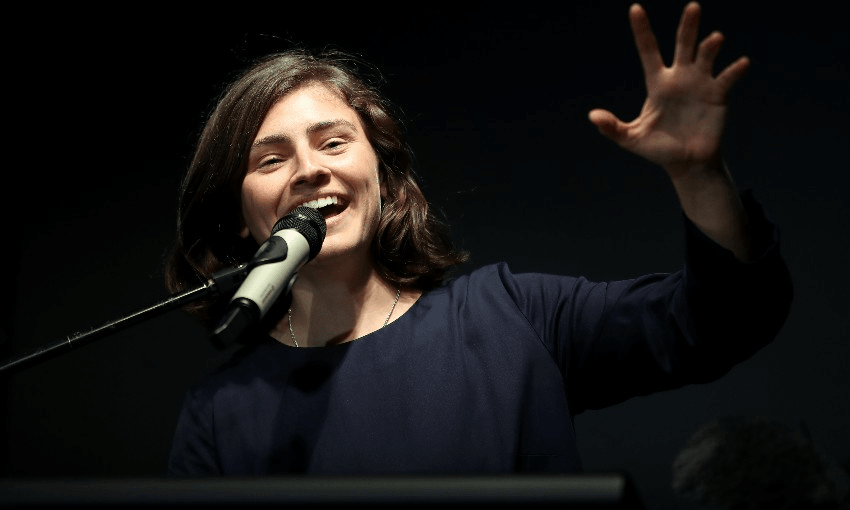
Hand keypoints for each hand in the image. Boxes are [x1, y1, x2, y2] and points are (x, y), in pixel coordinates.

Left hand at [589, 2, 748, 177]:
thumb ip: (612, 127)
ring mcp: (700, 83)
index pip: (648, 50)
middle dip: (688, 26)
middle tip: (692, 7)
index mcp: (657, 83)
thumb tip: (592, 116)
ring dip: (710, 47)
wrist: (686, 163)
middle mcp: (680, 77)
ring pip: (706, 57)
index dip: (642, 30)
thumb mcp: (631, 139)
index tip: (635, 8)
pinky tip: (741, 63)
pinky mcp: (718, 95)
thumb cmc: (657, 149)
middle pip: (683, 44)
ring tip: (715, 39)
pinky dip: (734, 70)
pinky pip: (727, 79)